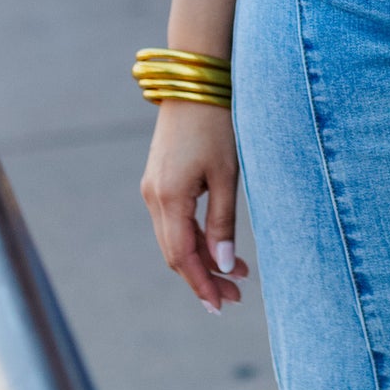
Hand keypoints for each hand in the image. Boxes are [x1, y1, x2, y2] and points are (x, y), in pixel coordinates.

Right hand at [141, 101, 251, 313]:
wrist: (194, 82)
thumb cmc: (216, 125)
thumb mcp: (227, 175)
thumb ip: (223, 222)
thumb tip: (225, 266)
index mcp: (169, 199)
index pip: (182, 258)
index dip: (202, 285)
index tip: (222, 306)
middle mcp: (154, 198)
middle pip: (175, 254)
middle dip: (204, 278)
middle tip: (235, 297)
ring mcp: (153, 189)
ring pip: (174, 239)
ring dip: (201, 259)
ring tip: (236, 275)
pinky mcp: (159, 180)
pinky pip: (173, 222)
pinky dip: (194, 238)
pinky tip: (217, 246)